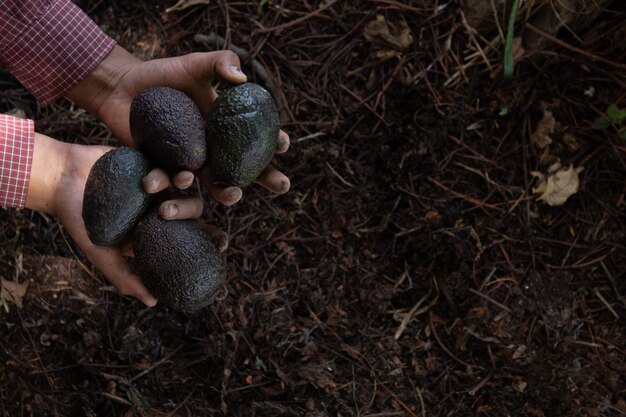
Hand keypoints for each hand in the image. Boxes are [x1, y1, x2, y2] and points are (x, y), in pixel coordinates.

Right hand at [24, 133, 215, 305]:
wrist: (59, 179)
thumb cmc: (79, 218)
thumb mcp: (102, 251)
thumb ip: (125, 275)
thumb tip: (152, 303)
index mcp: (155, 227)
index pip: (189, 233)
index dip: (209, 237)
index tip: (223, 243)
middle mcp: (159, 203)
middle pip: (190, 207)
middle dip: (191, 210)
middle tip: (173, 211)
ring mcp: (156, 181)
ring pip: (182, 183)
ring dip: (183, 184)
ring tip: (179, 182)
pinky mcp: (148, 158)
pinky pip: (167, 161)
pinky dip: (169, 167)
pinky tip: (168, 170)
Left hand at [66, 46, 289, 205]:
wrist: (123, 88)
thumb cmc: (163, 75)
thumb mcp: (194, 64)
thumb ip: (219, 62)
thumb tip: (242, 78)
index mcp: (226, 128)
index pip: (259, 137)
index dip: (276, 143)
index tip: (284, 144)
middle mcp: (213, 150)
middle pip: (246, 169)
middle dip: (267, 179)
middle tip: (281, 185)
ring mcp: (190, 164)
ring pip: (214, 186)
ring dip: (226, 194)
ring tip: (230, 194)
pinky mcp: (165, 171)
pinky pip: (172, 185)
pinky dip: (172, 186)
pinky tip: (175, 182)